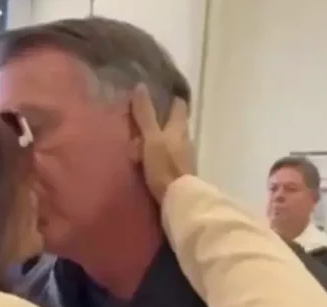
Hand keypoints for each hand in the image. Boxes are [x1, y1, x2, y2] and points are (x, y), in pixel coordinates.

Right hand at [130, 84, 192, 202]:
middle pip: (177, 124)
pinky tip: (150, 158)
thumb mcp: (151, 138)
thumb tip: (140, 86)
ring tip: (143, 138)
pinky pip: (169, 157)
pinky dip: (161, 154)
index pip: (180, 106)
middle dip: (164, 119)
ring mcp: (185, 157)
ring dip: (162, 138)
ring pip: (173, 141)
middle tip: (146, 116)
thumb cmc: (164, 166)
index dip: (172, 98)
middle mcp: (186, 140)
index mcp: (180, 128)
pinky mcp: (180, 172)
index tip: (160, 93)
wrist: (178, 199)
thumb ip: (145, 115)